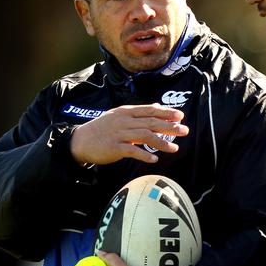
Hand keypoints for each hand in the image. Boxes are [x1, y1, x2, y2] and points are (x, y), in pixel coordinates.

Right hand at [70, 103, 188, 164]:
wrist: (81, 140)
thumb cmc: (103, 128)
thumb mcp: (119, 115)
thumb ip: (139, 112)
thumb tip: (157, 106)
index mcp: (126, 112)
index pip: (150, 110)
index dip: (166, 113)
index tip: (180, 116)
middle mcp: (124, 121)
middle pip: (151, 122)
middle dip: (169, 127)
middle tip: (185, 130)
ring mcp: (119, 134)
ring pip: (144, 136)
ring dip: (161, 142)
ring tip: (174, 148)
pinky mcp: (114, 148)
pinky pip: (132, 151)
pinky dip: (144, 154)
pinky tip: (154, 159)